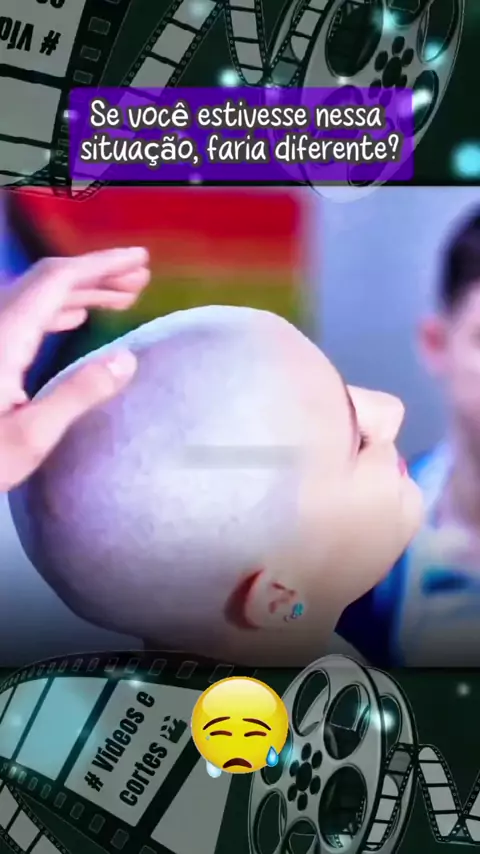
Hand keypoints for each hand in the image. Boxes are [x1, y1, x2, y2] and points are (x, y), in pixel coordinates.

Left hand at [0, 246, 149, 490]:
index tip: (140, 260)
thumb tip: (127, 358)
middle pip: (46, 281)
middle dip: (96, 274)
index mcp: (6, 336)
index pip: (57, 280)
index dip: (101, 265)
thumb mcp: (29, 437)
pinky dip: (57, 308)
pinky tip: (73, 319)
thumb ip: (78, 394)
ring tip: (119, 299)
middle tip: (139, 281)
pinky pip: (24, 314)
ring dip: (79, 291)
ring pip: (35, 296)